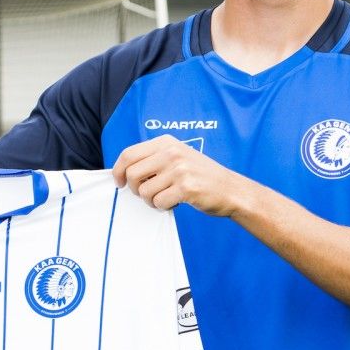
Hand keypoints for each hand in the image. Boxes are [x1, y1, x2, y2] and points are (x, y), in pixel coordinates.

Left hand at [112, 135, 244, 216]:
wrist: (231, 189)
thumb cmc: (200, 176)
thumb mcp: (176, 157)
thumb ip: (152, 159)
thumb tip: (122, 172)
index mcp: (166, 142)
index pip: (128, 154)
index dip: (118, 171)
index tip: (119, 182)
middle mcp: (172, 152)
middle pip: (132, 174)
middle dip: (135, 189)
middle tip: (147, 193)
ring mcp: (179, 169)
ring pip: (144, 191)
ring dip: (151, 200)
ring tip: (166, 197)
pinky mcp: (186, 187)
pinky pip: (158, 202)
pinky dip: (163, 207)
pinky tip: (175, 202)